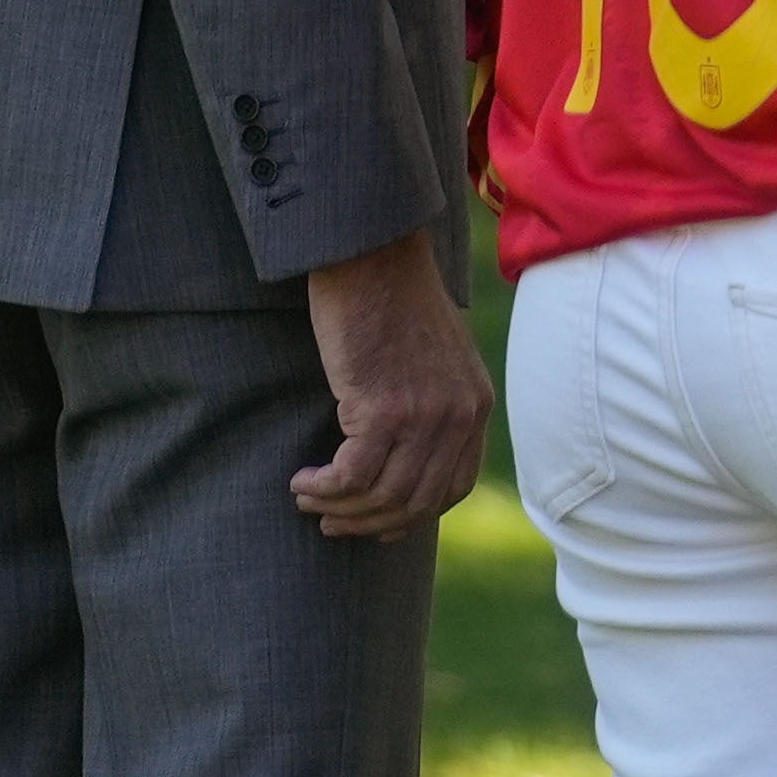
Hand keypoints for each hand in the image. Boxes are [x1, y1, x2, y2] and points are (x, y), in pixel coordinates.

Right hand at [298, 231, 489, 538]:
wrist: (373, 253)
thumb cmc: (393, 297)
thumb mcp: (437, 354)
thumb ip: (435, 402)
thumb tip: (407, 454)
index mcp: (474, 405)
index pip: (454, 486)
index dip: (414, 514)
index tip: (380, 523)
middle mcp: (457, 416)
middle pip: (416, 500)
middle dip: (369, 521)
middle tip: (332, 522)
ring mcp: (424, 415)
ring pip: (382, 494)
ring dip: (339, 507)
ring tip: (309, 498)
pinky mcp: (383, 409)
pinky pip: (351, 475)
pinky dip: (323, 486)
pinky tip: (302, 480)